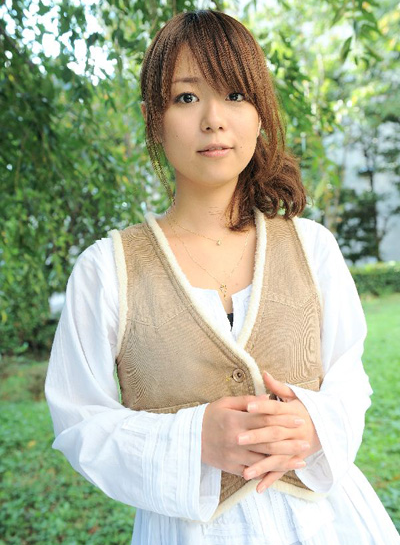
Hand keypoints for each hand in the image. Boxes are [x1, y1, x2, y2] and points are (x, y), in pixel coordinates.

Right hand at [201, 392, 306, 477]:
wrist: (189, 439)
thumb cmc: (209, 417)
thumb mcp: (225, 403)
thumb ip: (247, 401)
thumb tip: (267, 398)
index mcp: (236, 420)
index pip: (265, 419)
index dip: (284, 419)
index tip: (299, 419)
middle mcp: (236, 439)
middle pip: (268, 441)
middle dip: (289, 443)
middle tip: (306, 442)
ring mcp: (234, 455)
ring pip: (263, 459)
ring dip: (284, 461)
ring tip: (301, 461)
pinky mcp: (232, 467)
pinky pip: (253, 471)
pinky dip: (268, 472)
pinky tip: (281, 471)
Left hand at [239, 372, 320, 492]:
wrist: (329, 427)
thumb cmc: (305, 409)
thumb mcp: (294, 396)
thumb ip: (277, 387)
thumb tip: (265, 373)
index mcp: (292, 412)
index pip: (275, 408)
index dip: (261, 406)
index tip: (247, 406)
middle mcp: (295, 431)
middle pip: (274, 433)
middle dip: (255, 437)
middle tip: (237, 438)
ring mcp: (296, 447)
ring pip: (277, 456)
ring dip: (261, 465)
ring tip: (245, 472)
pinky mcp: (295, 460)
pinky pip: (282, 471)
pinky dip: (270, 480)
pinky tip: (257, 488)